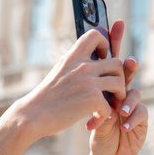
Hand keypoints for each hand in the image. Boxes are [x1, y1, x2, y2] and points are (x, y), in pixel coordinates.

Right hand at [14, 21, 127, 141]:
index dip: (105, 44)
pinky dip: (105, 115)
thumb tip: (86, 50)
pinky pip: (110, 105)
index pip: (96, 35)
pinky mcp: (92, 98)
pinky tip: (95, 120)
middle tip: (112, 89)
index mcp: (73, 56)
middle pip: (117, 63)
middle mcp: (83, 66)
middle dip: (119, 77)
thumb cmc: (47, 95)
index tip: (102, 58)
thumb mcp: (60, 70)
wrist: (34, 114)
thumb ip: (75, 61)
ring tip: (110, 105)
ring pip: (120, 83)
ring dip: (119, 96)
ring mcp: (89, 81)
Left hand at [84, 27, 147, 154]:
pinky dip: (132, 118)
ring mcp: (134, 104)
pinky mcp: (142, 120)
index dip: (116, 40)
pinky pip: (141, 113)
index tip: (116, 22)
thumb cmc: (96, 131)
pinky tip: (123, 125)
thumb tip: (77, 66)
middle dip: (129, 65)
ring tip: (117, 111)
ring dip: (126, 100)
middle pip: (128, 71)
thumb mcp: (88, 109)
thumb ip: (87, 90)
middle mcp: (123, 90)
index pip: (111, 58)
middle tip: (127, 61)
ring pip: (135, 93)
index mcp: (107, 84)